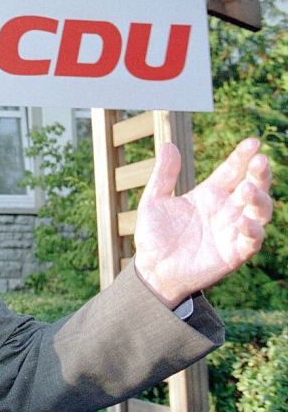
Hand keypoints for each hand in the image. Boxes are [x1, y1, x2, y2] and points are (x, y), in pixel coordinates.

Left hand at [134, 138, 272, 307]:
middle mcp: (226, 209)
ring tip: (249, 188)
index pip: (232, 170)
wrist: (150, 269)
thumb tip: (168, 144)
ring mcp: (232, 230)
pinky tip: (245, 223)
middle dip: (259, 174)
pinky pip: (252, 241)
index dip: (243, 156)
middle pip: (252, 187)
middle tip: (260, 160)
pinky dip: (253, 231)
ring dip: (260, 199)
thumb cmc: (154, 235)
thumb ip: (163, 175)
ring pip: (260, 211)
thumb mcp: (153, 200)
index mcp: (209, 194)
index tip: (252, 142)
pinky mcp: (234, 253)